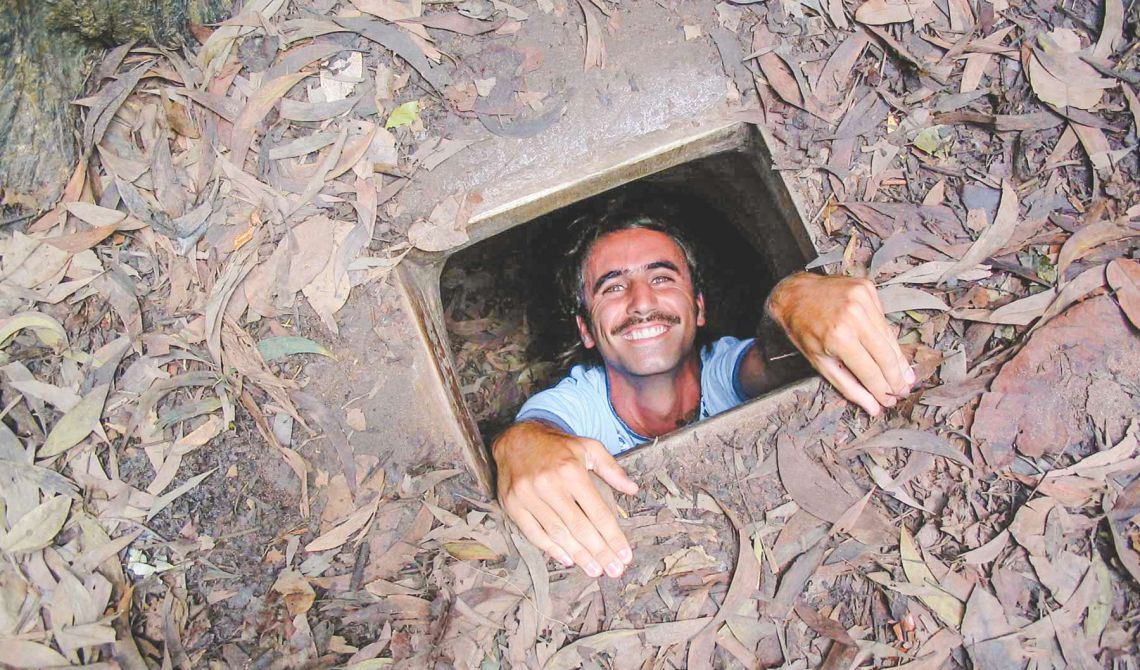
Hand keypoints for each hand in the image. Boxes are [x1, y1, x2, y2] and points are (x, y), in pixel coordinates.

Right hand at [493, 421, 637, 577]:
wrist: (516, 439)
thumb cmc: (557, 446)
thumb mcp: (588, 447)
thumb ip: (611, 469)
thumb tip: (632, 490)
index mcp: (572, 471)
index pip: (598, 512)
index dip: (613, 537)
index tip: (625, 555)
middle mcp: (550, 484)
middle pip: (580, 527)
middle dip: (599, 552)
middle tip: (614, 570)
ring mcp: (528, 496)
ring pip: (558, 533)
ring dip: (578, 555)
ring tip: (595, 570)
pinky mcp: (512, 504)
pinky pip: (533, 533)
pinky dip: (551, 548)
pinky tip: (567, 558)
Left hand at [767, 273, 913, 415]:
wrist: (794, 293)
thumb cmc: (803, 330)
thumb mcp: (819, 362)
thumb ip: (848, 386)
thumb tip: (873, 407)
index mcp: (839, 337)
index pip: (870, 371)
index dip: (883, 389)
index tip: (890, 401)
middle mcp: (854, 316)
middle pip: (886, 356)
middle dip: (896, 378)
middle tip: (903, 392)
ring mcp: (863, 300)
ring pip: (889, 338)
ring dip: (898, 360)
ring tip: (905, 377)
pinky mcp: (868, 289)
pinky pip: (884, 320)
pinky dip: (888, 338)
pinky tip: (892, 352)